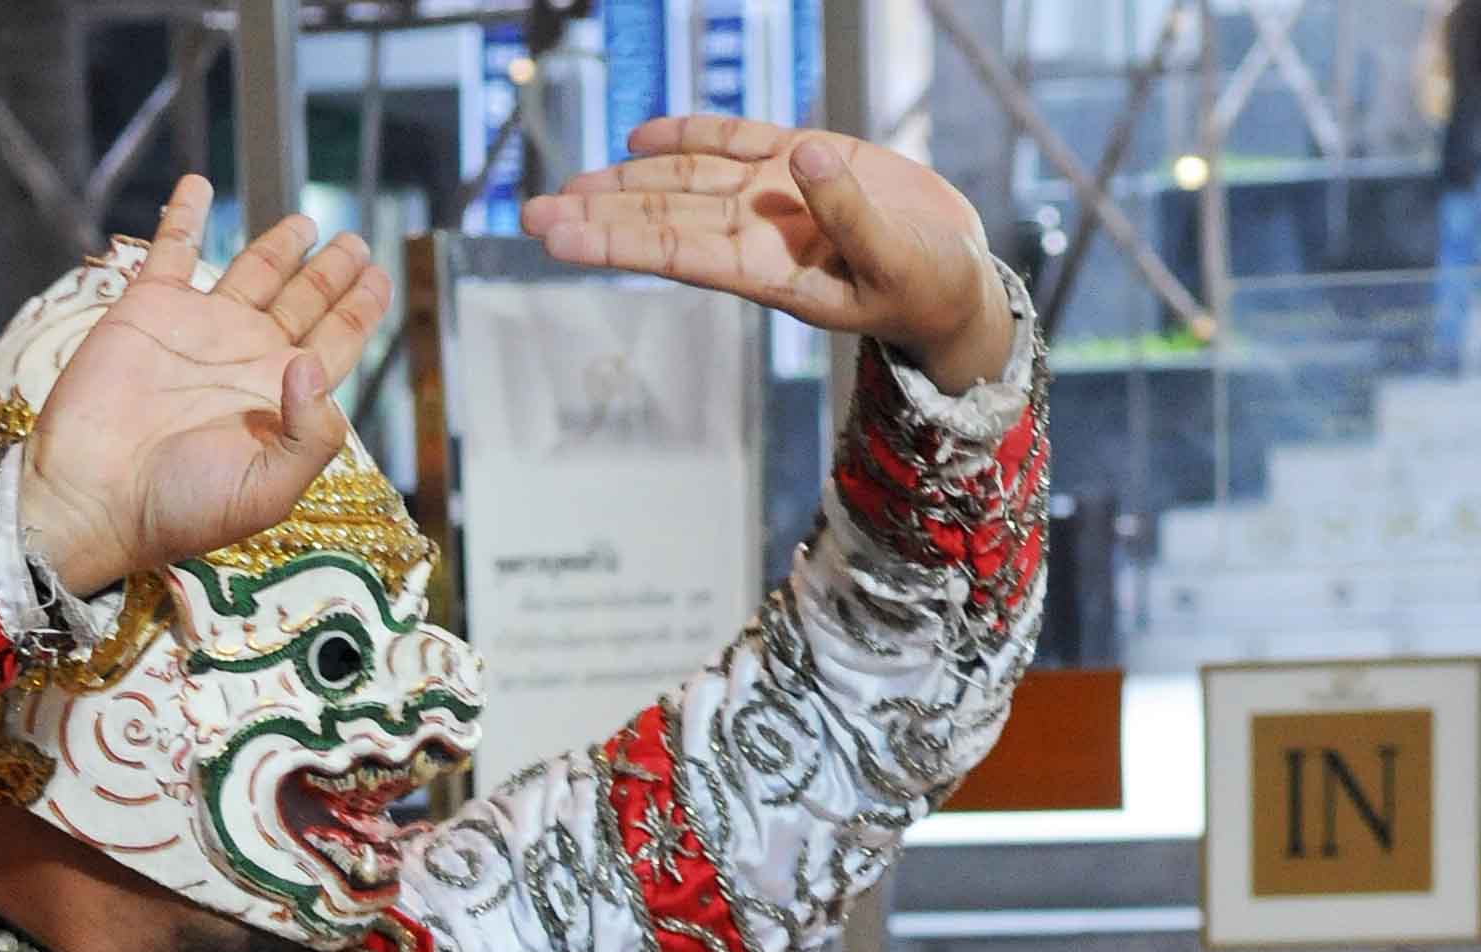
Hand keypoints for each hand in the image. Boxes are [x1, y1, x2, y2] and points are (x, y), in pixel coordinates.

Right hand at [20, 174, 391, 594]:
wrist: (96, 495)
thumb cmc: (182, 507)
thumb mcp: (266, 490)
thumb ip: (311, 435)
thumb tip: (312, 361)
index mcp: (280, 398)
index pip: (334, 343)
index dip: (360, 310)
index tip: (380, 278)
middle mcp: (245, 357)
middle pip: (303, 301)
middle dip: (332, 272)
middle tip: (356, 243)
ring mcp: (199, 328)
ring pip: (252, 271)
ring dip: (279, 245)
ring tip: (306, 222)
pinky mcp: (149, 306)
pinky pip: (173, 248)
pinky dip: (185, 215)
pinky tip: (200, 185)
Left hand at [524, 119, 1012, 390]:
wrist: (953, 278)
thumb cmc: (927, 288)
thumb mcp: (897, 261)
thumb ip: (851, 214)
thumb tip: (803, 154)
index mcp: (774, 271)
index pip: (677, 253)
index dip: (615, 243)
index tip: (558, 239)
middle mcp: (759, 235)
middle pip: (661, 218)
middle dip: (595, 217)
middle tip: (528, 216)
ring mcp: (773, 199)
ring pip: (682, 182)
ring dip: (622, 183)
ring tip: (563, 188)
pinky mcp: (796, 165)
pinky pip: (729, 143)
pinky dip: (684, 135)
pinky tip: (636, 138)